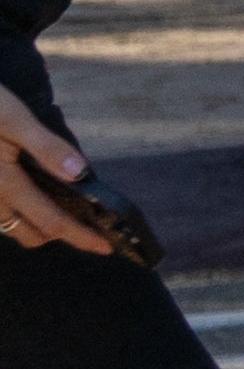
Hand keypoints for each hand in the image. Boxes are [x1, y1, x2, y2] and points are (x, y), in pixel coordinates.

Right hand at [1, 87, 106, 253]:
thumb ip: (47, 148)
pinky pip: (0, 212)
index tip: (107, 247)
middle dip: (60, 235)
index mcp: (4, 185)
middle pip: (29, 233)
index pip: (51, 222)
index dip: (81, 236)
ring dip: (38, 225)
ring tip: (67, 210)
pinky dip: (21, 213)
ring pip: (12, 225)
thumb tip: (79, 174)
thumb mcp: (15, 120)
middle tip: (90, 226)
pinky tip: (35, 194)